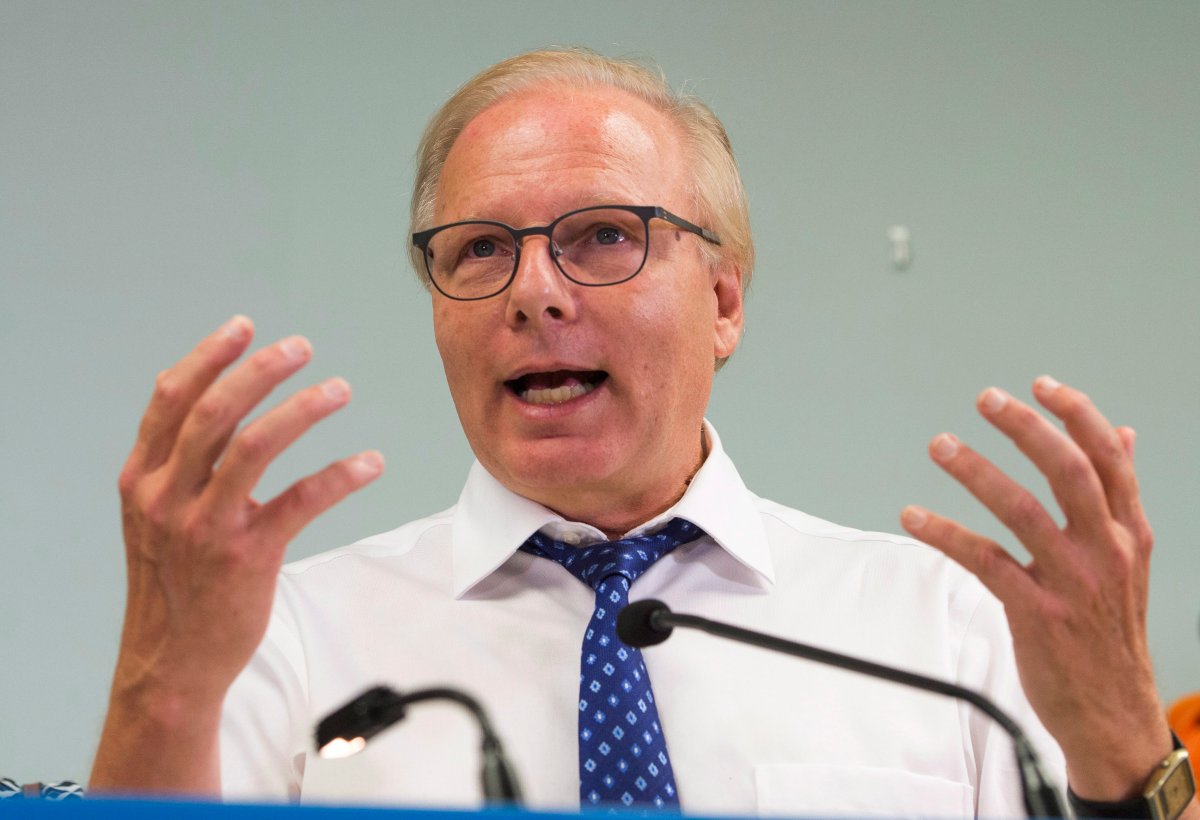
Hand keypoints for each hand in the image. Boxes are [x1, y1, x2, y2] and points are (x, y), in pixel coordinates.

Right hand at [112, 315, 382, 714]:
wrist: (172, 663)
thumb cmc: (172, 584)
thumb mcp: (155, 518)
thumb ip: (177, 467)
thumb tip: (217, 406)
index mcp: (141, 479)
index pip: (171, 400)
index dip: (208, 356)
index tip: (244, 326)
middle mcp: (166, 497)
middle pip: (214, 412)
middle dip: (261, 370)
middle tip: (302, 348)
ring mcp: (205, 527)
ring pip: (254, 447)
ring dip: (303, 410)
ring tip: (340, 389)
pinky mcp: (246, 557)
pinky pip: (301, 502)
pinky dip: (341, 476)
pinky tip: (369, 462)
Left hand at [900, 376, 1172, 800]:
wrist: (1114, 716)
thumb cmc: (1111, 633)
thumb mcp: (1130, 561)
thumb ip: (1118, 498)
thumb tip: (1123, 434)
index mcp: (1129, 534)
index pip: (1109, 459)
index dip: (1077, 415)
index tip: (1041, 385)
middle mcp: (1106, 552)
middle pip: (1069, 471)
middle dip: (1026, 428)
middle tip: (986, 399)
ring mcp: (1072, 583)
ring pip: (1022, 510)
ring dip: (976, 471)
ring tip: (942, 444)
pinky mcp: (1036, 613)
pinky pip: (985, 561)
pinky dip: (945, 534)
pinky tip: (914, 517)